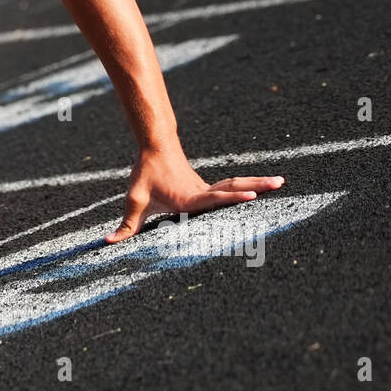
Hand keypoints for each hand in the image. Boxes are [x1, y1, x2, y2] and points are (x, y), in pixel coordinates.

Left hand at [105, 148, 283, 243]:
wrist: (155, 148)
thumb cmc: (145, 175)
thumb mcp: (134, 199)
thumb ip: (126, 224)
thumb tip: (108, 242)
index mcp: (189, 198)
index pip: (214, 198)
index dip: (233, 197)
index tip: (253, 194)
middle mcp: (202, 192)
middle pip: (234, 187)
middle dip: (258, 185)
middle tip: (282, 182)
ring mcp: (207, 189)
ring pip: (236, 184)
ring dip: (258, 181)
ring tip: (282, 181)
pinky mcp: (208, 188)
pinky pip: (231, 186)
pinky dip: (248, 185)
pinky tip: (263, 186)